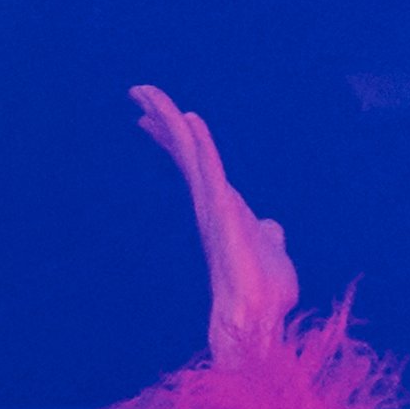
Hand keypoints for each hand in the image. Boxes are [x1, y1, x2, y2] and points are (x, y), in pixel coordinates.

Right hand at [131, 87, 303, 373]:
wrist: (259, 314)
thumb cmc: (264, 289)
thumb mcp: (271, 248)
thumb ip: (268, 233)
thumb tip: (271, 226)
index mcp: (220, 206)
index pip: (194, 163)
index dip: (174, 139)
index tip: (152, 119)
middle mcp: (210, 201)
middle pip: (184, 151)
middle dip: (162, 121)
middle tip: (138, 94)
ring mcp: (213, 204)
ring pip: (190, 152)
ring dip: (170, 120)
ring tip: (146, 93)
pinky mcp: (223, 209)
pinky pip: (209, 167)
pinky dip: (199, 142)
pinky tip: (189, 118)